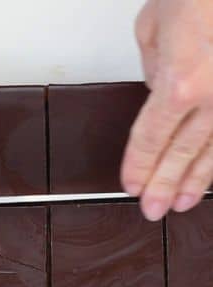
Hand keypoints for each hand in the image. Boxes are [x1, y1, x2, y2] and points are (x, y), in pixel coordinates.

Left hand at [121, 0, 212, 220]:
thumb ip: (154, 68)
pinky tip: (212, 174)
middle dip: (165, 185)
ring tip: (185, 203)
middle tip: (153, 211)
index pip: (151, 138)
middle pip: (182, 152)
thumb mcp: (153, 25)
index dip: (139, 166)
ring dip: (198, 179)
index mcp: (181, 83)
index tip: (131, 186)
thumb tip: (158, 90)